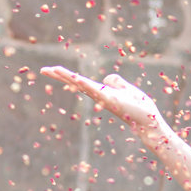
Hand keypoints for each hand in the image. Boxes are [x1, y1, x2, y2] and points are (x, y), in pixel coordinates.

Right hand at [40, 66, 170, 139]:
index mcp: (100, 91)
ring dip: (66, 77)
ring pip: (80, 84)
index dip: (65, 75)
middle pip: (74, 82)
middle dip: (59, 76)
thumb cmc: (139, 108)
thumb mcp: (127, 89)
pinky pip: (94, 90)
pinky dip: (84, 84)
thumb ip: (117, 82)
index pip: (79, 81)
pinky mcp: (110, 100)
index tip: (50, 69)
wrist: (148, 122)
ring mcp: (102, 97)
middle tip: (42, 70)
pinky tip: (75, 79)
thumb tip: (107, 78)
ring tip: (53, 69)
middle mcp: (97, 95)